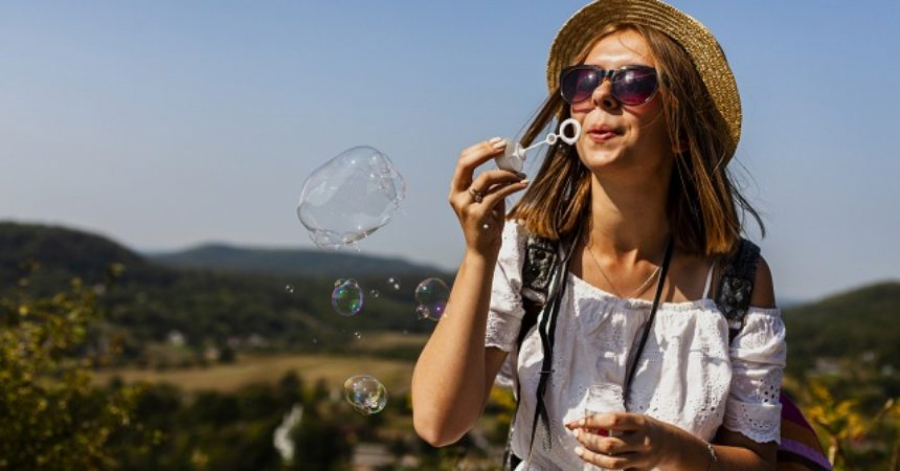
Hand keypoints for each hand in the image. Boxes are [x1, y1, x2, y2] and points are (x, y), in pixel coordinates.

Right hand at [449, 138, 527, 255]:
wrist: (483, 250)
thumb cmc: (488, 224)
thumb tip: (509, 163)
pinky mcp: (477, 215)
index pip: (464, 160)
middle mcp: (457, 195)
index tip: (498, 142)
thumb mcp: (490, 199)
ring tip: (520, 174)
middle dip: (486, 151)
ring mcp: (465, 205)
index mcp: (457, 189)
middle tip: (504, 146)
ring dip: (506, 173)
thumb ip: (494, 183)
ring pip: (485, 178)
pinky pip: (497, 194)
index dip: (481, 148)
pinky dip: (512, 186)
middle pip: (467, 163)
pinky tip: (522, 184)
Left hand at [566, 412, 676, 469]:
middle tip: (577, 435)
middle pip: (609, 444)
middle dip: (588, 440)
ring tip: (578, 449)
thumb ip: (611, 421)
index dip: (591, 421)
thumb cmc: (644, 428)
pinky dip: (602, 466)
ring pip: (611, 462)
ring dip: (591, 457)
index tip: (576, 423)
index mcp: (640, 422)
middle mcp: (642, 441)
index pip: (612, 420)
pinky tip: (592, 459)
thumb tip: (580, 424)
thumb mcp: (633, 418)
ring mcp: (642, 458)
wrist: (670, 444)